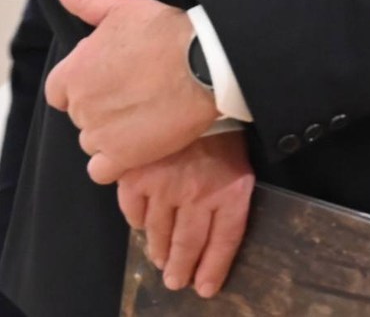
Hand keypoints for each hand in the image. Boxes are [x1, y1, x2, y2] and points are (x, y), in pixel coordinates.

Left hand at [45, 0, 217, 183]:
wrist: (201, 66)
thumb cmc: (161, 32)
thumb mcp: (119, 8)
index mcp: (72, 72)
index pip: (58, 92)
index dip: (80, 88)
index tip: (105, 82)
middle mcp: (80, 106)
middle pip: (79, 117)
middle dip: (99, 110)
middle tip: (130, 97)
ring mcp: (99, 134)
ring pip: (91, 143)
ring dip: (109, 136)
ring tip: (138, 120)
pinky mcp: (123, 157)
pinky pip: (101, 171)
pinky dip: (114, 164)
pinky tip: (134, 148)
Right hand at [116, 131, 255, 298]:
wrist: (191, 82)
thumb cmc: (217, 120)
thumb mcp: (237, 158)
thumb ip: (229, 190)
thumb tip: (216, 224)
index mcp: (229, 192)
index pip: (224, 241)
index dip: (213, 268)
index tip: (203, 287)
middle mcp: (198, 196)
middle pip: (189, 243)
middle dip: (181, 267)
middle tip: (175, 280)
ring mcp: (165, 187)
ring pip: (159, 231)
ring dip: (158, 250)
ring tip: (158, 260)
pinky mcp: (136, 175)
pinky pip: (133, 210)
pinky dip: (137, 220)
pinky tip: (140, 223)